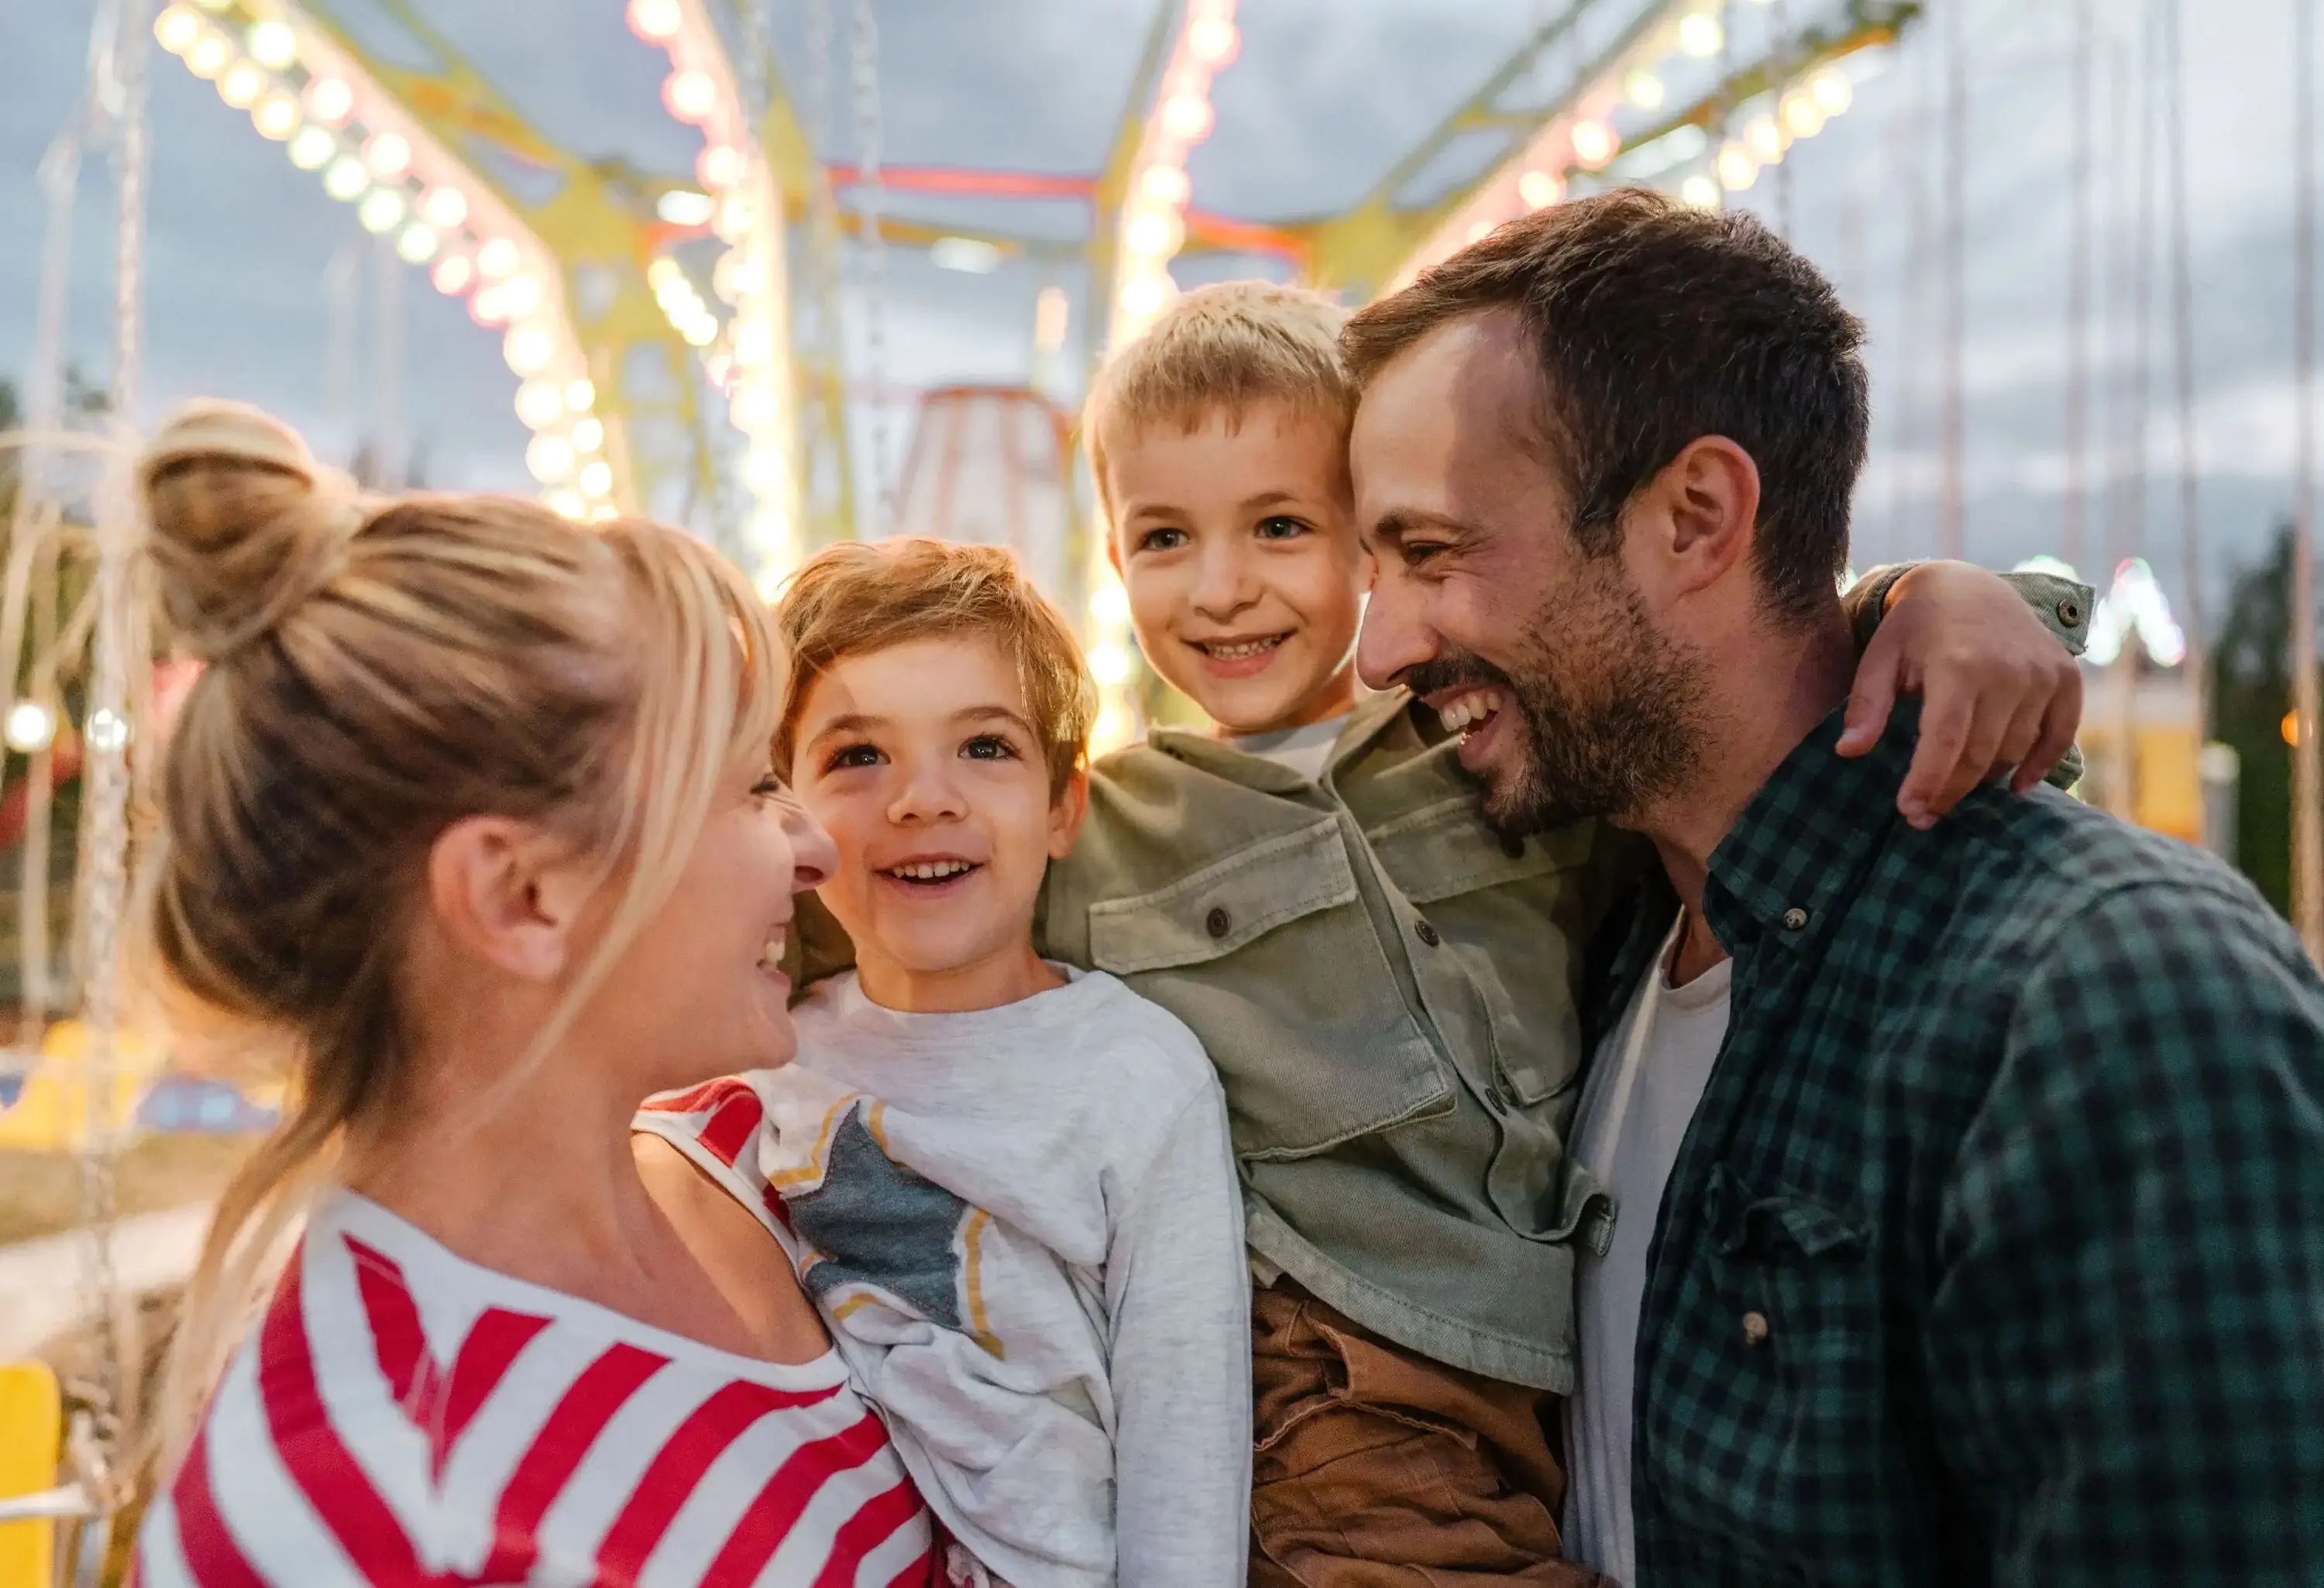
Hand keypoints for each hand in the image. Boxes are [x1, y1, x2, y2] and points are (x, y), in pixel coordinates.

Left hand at [1837, 561, 2083, 828]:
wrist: (1970, 586)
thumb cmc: (1916, 628)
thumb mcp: (1880, 657)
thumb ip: (1867, 705)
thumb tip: (1848, 752)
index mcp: (1957, 664)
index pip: (1945, 741)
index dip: (1928, 782)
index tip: (1908, 810)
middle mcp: (2007, 671)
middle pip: (1981, 754)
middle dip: (1950, 792)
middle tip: (1922, 816)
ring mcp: (2042, 674)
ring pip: (2015, 750)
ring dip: (1984, 779)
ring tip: (1952, 790)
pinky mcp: (2066, 677)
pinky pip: (2060, 735)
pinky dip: (2041, 765)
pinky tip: (2015, 786)